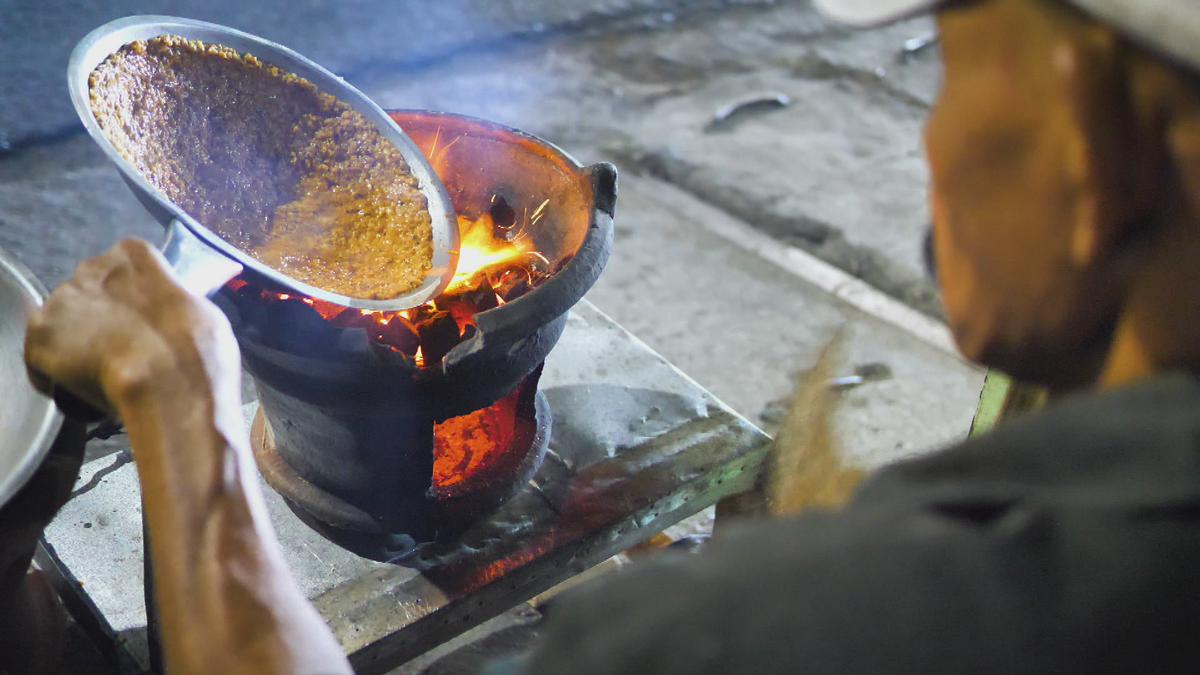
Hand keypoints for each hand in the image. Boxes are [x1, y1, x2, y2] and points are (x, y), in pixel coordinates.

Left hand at [24, 238, 237, 414]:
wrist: (168, 377)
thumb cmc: (196, 347)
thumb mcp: (201, 310)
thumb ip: (172, 305)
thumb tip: (171, 318)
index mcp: (133, 253)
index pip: (124, 269)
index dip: (132, 300)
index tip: (142, 322)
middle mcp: (91, 267)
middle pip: (90, 293)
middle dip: (102, 319)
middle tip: (124, 349)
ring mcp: (61, 300)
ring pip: (65, 323)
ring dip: (79, 344)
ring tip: (104, 372)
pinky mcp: (41, 335)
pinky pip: (40, 356)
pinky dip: (55, 373)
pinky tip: (80, 387)